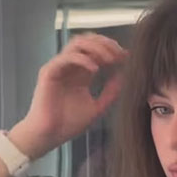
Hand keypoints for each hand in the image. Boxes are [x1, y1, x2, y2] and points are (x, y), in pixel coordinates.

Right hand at [15, 33, 127, 156]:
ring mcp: (59, 67)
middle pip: (88, 41)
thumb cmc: (68, 124)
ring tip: (109, 58)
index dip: (112, 50)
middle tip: (119, 54)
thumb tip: (123, 76)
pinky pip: (67, 57)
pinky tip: (95, 69)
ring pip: (77, 43)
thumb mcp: (97, 108)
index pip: (96, 51)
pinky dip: (82, 59)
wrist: (49, 136)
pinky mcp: (49, 72)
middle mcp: (70, 67)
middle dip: (106, 43)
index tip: (127, 56)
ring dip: (96, 47)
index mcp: (81, 73)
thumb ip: (110, 93)